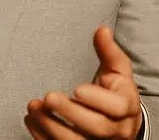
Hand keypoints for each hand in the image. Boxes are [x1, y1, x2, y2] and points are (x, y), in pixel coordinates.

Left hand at [25, 26, 142, 138]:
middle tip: (49, 96)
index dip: (97, 99)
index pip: (117, 107)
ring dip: (51, 126)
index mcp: (127, 107)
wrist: (122, 124)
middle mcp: (116, 130)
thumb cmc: (117, 93)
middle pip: (97, 127)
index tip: (77, 88)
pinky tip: (32, 120)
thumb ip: (109, 51)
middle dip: (70, 113)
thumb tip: (101, 30)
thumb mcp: (118, 71)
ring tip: (34, 107)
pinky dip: (43, 137)